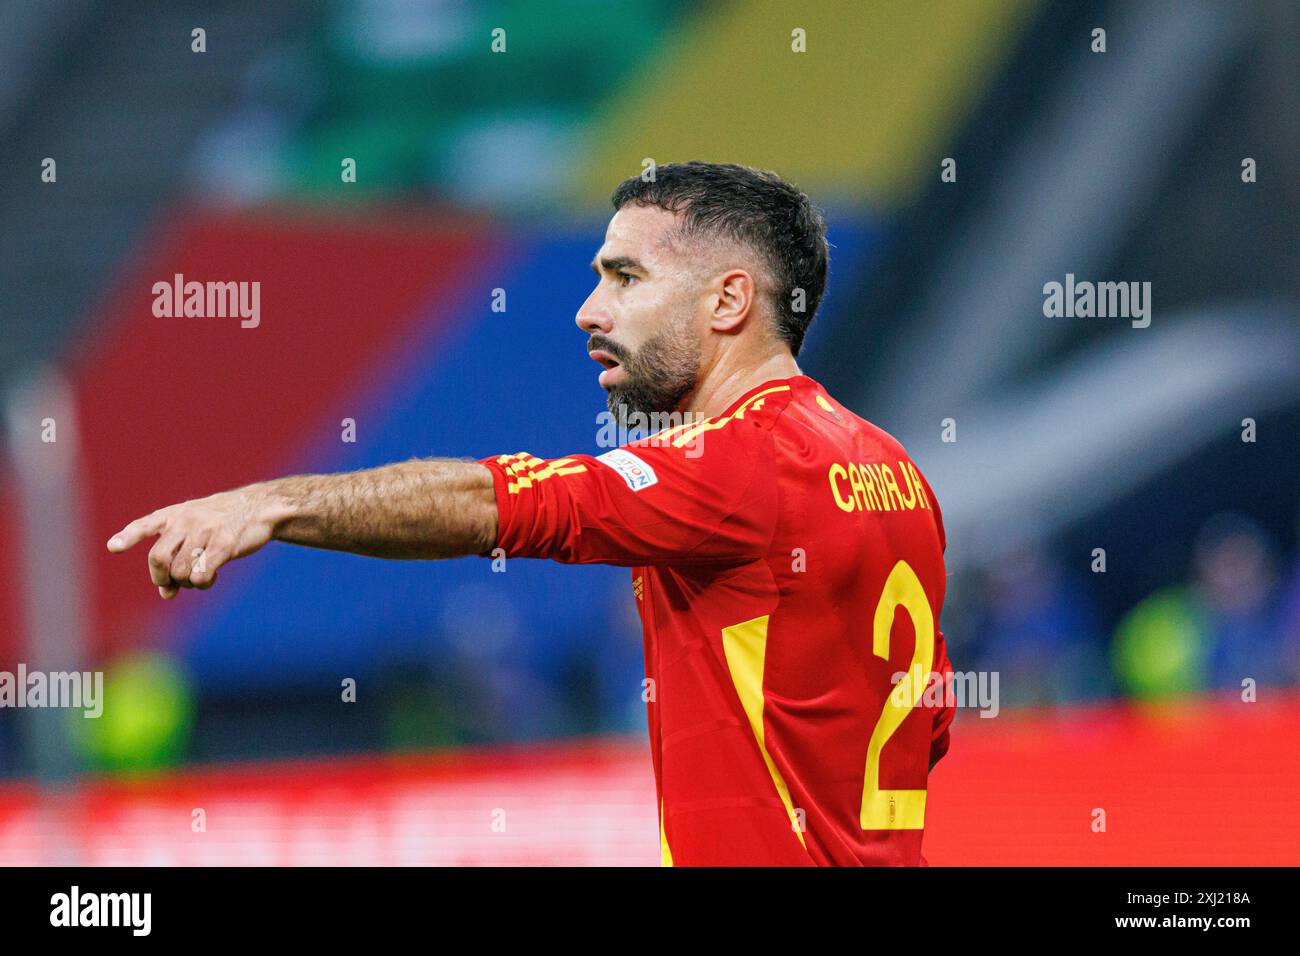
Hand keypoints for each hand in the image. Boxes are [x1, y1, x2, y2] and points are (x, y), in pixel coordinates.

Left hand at [107, 486, 279, 598]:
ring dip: (187, 583)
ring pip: (180, 571)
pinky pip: (201, 574)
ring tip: (199, 577)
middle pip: (158, 558)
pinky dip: (202, 583)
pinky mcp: (224, 543)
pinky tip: (210, 578)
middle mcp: (185, 520)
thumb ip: (175, 558)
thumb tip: (165, 594)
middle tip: (173, 583)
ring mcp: (205, 530)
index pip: (144, 525)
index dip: (128, 537)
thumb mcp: (194, 532)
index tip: (113, 547)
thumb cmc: (221, 522)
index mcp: (173, 515)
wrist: (258, 508)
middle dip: (162, 578)